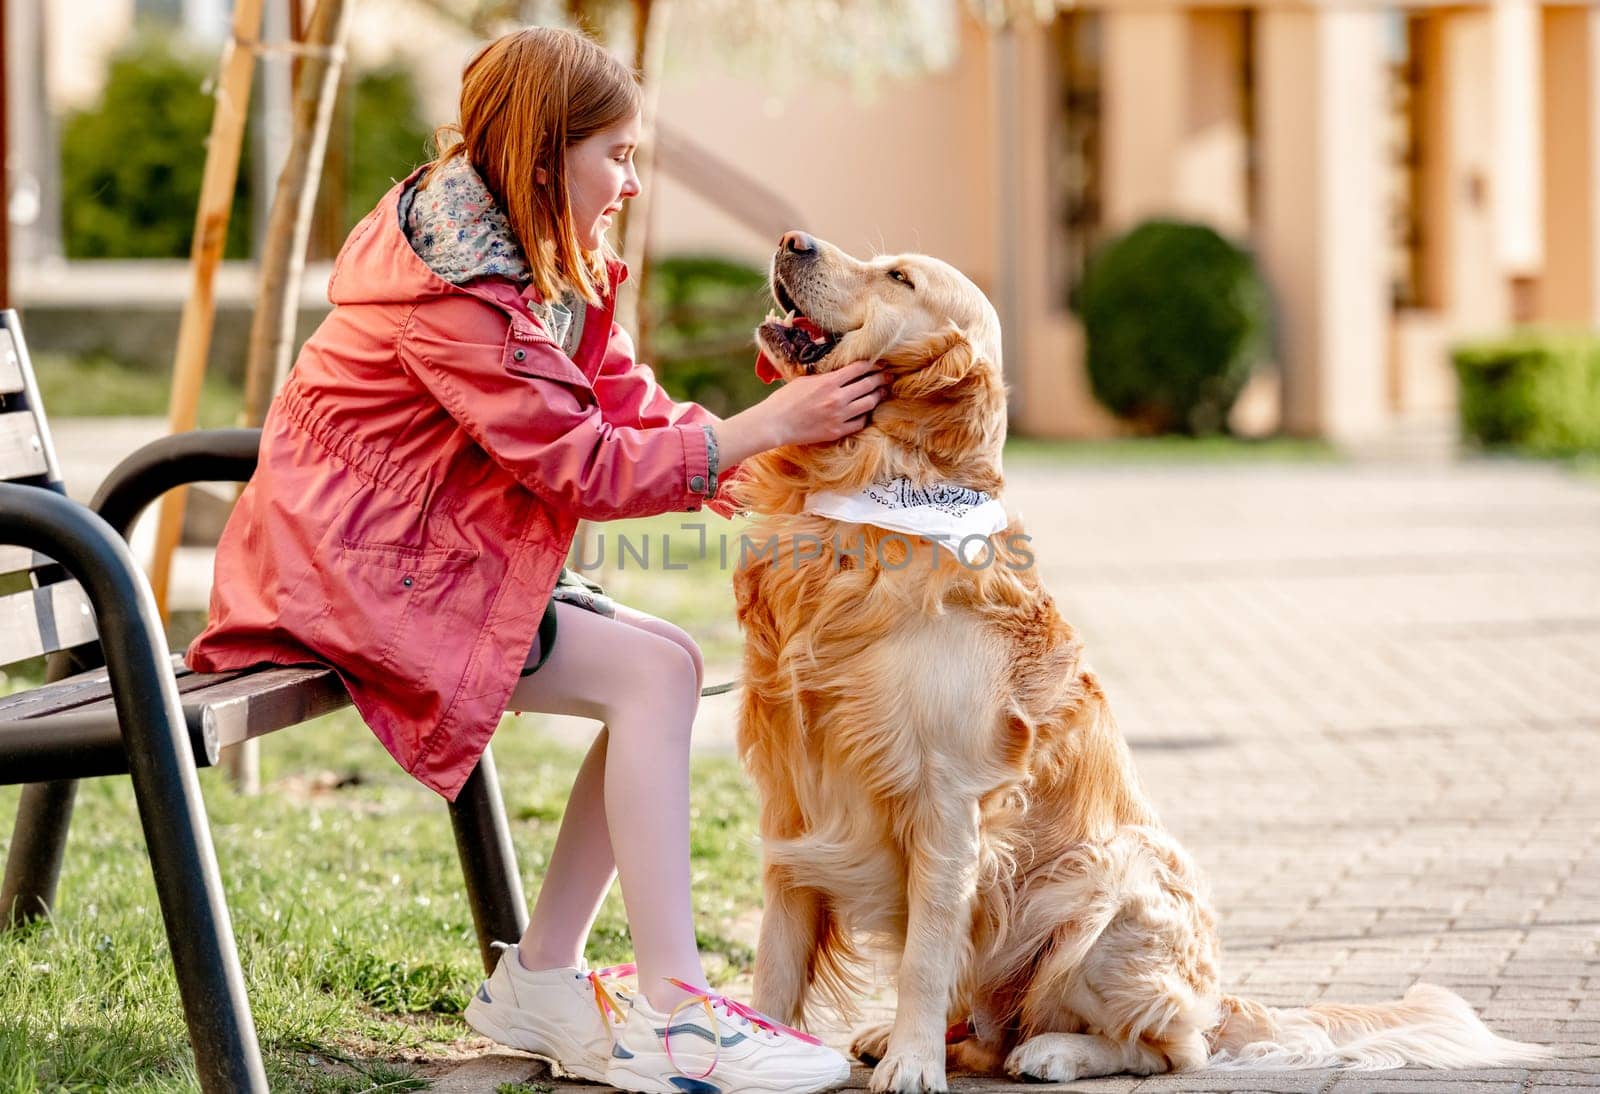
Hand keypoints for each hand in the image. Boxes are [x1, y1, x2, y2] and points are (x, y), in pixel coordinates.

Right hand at [710, 359, 889, 466]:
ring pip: (869, 403)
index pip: (859, 368)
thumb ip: (824, 372)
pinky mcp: (837, 431)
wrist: (775, 423)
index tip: (879, 363)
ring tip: (882, 392)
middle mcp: (837, 398)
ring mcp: (839, 416)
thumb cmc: (785, 399)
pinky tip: (866, 411)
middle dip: (881, 378)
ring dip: (878, 396)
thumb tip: (832, 356)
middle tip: (888, 376)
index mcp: (829, 381)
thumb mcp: (804, 378)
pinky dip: (866, 415)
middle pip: (868, 384)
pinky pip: (860, 422)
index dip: (873, 364)